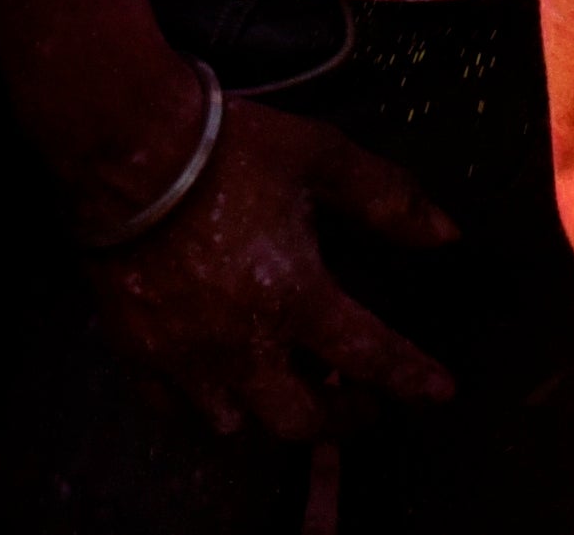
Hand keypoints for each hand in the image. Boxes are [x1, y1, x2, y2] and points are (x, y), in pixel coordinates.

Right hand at [84, 94, 454, 440]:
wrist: (128, 147)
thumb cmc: (232, 150)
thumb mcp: (323, 157)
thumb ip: (387, 198)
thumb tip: (445, 234)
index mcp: (292, 295)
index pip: (368, 356)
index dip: (409, 377)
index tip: (439, 392)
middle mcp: (240, 344)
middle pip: (298, 419)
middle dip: (339, 421)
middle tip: (359, 403)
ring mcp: (183, 357)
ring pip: (235, 425)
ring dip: (271, 417)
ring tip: (291, 391)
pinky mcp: (135, 352)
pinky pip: (172, 408)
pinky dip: (204, 407)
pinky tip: (220, 386)